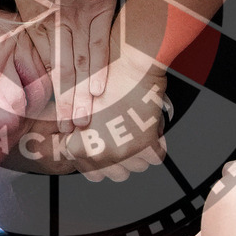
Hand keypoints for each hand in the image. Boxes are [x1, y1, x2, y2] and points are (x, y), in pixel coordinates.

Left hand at [0, 0, 115, 132]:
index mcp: (35, 19)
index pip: (40, 63)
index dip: (44, 91)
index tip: (43, 113)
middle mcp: (59, 26)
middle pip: (63, 73)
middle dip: (66, 106)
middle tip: (69, 135)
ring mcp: (82, 20)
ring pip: (83, 66)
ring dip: (84, 98)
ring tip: (85, 123)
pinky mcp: (102, 11)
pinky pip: (102, 47)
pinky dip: (102, 71)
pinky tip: (101, 92)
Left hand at [64, 48, 168, 181]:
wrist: (127, 61)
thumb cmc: (103, 78)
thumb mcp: (81, 109)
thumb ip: (82, 135)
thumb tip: (88, 148)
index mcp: (79, 147)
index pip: (92, 172)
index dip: (100, 159)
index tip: (106, 149)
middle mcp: (100, 154)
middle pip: (117, 174)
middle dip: (120, 159)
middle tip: (122, 140)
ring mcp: (124, 151)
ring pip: (137, 167)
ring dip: (138, 153)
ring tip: (135, 130)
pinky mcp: (146, 144)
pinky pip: (156, 158)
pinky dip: (156, 145)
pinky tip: (149, 129)